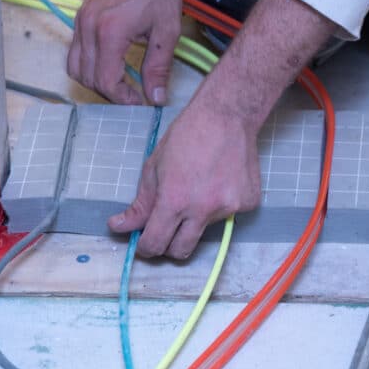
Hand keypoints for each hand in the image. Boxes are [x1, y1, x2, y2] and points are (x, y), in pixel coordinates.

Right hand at [68, 0, 181, 104]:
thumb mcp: (167, 30)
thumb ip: (158, 67)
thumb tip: (156, 97)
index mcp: (110, 32)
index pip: (105, 81)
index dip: (122, 98)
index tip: (140, 102)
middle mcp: (88, 28)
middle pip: (86, 77)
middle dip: (109, 93)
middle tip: (133, 96)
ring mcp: (81, 21)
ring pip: (75, 66)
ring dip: (96, 80)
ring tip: (123, 83)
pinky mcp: (81, 17)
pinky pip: (76, 51)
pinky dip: (90, 64)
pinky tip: (114, 64)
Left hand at [108, 100, 260, 258]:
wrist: (227, 117)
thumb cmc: (186, 136)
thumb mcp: (153, 168)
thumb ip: (140, 204)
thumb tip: (120, 227)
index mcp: (175, 201)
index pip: (155, 244)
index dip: (145, 248)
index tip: (145, 242)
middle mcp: (203, 210)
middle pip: (182, 251)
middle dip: (169, 246)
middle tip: (167, 229)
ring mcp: (230, 208)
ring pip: (206, 230)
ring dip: (197, 219)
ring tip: (201, 189)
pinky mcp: (248, 203)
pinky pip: (229, 216)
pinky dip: (221, 205)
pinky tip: (221, 182)